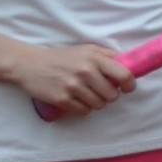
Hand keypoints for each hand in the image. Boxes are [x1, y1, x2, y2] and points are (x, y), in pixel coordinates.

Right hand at [14, 43, 136, 116]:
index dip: (129, 84)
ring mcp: (73, 87)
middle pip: (112, 95)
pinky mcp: (62, 99)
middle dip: (109, 95)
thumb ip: (108, 56)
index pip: (124, 75)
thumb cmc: (63, 57)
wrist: (30, 64)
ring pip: (99, 105)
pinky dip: (83, 108)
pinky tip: (76, 99)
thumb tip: (130, 64)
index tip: (127, 88)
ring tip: (86, 94)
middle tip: (100, 90)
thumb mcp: (87, 50)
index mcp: (95, 58)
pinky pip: (84, 111)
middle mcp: (85, 72)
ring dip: (96, 102)